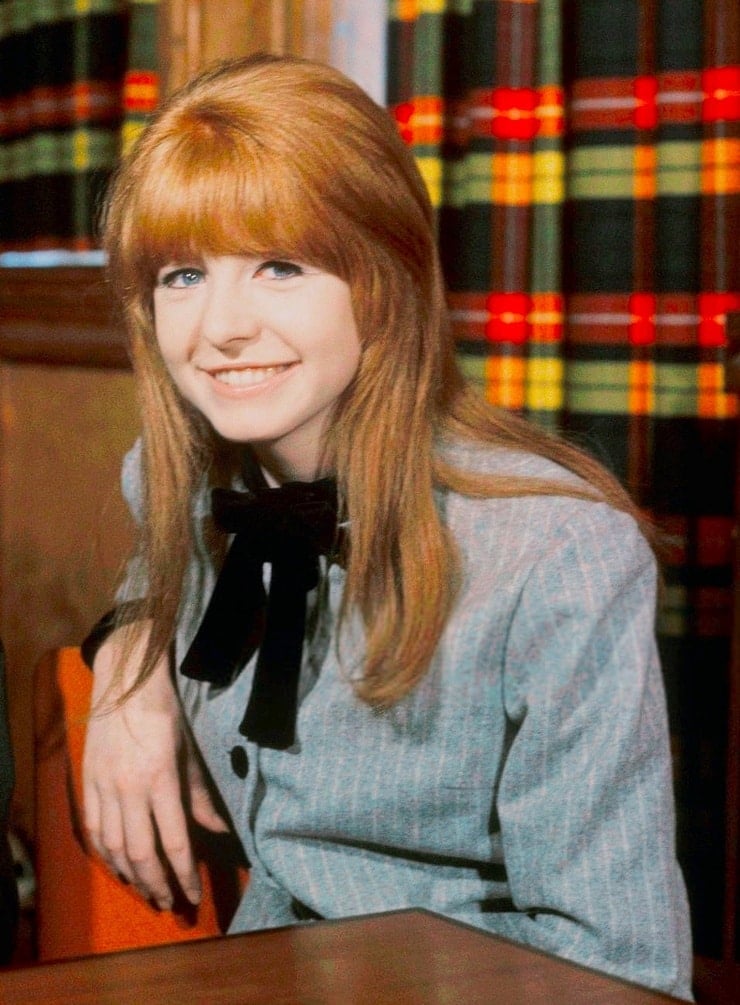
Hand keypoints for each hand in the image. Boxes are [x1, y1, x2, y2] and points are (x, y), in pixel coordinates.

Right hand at [82, 624, 228, 909]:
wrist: (125, 682)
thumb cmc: (165, 713)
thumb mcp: (190, 751)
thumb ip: (200, 796)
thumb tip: (220, 830)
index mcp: (160, 779)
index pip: (173, 841)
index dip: (184, 873)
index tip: (194, 894)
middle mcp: (129, 788)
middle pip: (141, 852)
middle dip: (157, 884)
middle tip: (170, 903)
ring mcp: (104, 786)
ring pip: (114, 847)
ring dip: (131, 875)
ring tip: (148, 891)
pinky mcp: (88, 782)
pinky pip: (94, 830)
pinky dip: (106, 854)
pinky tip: (118, 866)